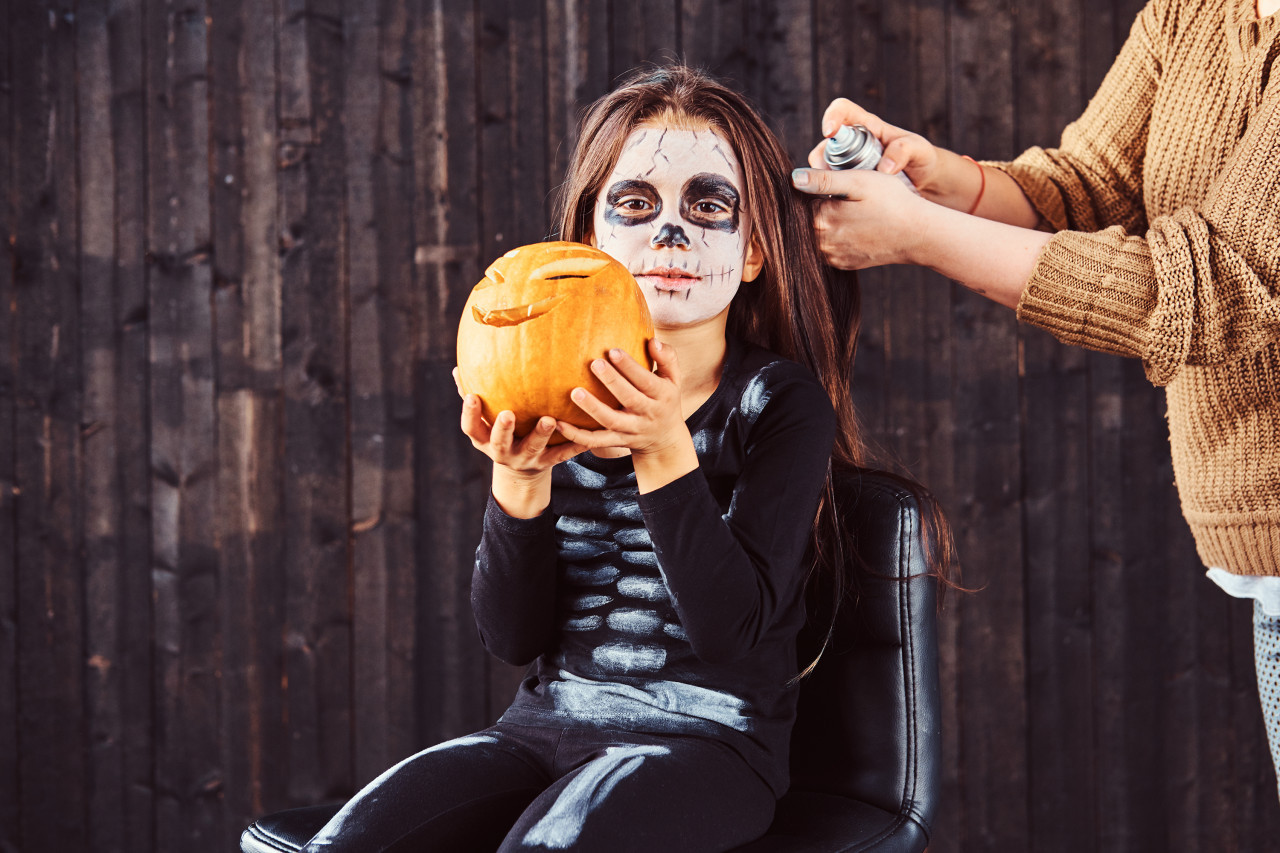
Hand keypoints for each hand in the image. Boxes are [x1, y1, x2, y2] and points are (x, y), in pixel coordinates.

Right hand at [454, 367, 585, 475]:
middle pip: (499, 442)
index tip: (472, 397)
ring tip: (550, 420)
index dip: (470, 414)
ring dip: (541, 434)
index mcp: (484, 440)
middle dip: (503, 429)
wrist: (522, 469)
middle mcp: (502, 452)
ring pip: (533, 448)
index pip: (471, 428)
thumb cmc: (501, 432)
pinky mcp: (547, 462)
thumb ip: (471, 396)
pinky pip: (562, 454)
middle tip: (508, 414)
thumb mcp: (484, 422)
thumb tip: (457, 369)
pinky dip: (574, 445)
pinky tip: (586, 435)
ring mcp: (525, 458)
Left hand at [556, 340, 689, 458]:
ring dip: (592, 408)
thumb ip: (667, 357)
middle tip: (594, 363)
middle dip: (612, 381)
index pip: (646, 381)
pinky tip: (559, 424)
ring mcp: (631, 430)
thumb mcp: (674, 379)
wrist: (665, 440)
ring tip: (575, 392)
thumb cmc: (665, 399)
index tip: (613, 351)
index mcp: (662, 396)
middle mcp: (647, 414)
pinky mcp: (617, 441)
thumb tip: (652, 341)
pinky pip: (595, 441)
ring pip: (611, 421)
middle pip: (629, 398)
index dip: (630, 367)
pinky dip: (577, 435)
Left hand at [791, 168, 930, 269]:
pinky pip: (828, 248)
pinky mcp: (843, 264)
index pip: (799, 203)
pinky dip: (834, 237)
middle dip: (815, 208)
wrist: (918, 235)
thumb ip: (824, 180)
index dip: (810, 190)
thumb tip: (794, 178)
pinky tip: (853, 227)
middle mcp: (822, 243)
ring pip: (815, 236)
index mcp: (821, 220)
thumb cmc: (892, 202)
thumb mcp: (859, 181)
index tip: (829, 185)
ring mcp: (832, 257)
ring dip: (824, 224)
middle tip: (842, 197)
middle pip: (805, 222)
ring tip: (849, 211)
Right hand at [808, 98, 941, 191]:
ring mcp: (847, 164)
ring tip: (837, 195)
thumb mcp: (918, 149)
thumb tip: (884, 168)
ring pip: (823, 168)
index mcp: (868, 126)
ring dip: (824, 181)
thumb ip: (903, 151)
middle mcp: (852, 143)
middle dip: (821, 160)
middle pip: (824, 145)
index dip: (832, 117)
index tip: (829, 133)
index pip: (843, 110)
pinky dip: (830, 194)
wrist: (923, 181)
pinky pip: (830, 186)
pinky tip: (839, 204)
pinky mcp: (847, 183)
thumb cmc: (919, 158)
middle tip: (830, 178)